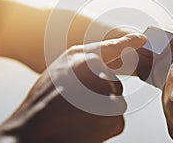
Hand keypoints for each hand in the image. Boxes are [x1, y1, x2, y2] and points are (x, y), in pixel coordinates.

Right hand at [0, 34, 146, 142]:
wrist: (32, 133)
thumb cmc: (41, 103)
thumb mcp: (59, 71)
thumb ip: (82, 63)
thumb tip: (103, 62)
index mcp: (80, 58)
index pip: (111, 47)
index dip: (127, 42)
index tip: (141, 39)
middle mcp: (96, 72)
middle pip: (113, 83)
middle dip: (102, 94)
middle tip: (78, 103)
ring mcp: (106, 94)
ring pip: (116, 101)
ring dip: (103, 110)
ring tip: (79, 115)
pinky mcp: (113, 118)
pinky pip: (116, 119)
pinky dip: (104, 126)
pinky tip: (85, 126)